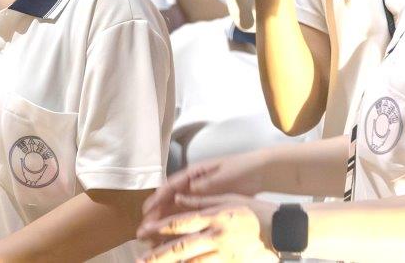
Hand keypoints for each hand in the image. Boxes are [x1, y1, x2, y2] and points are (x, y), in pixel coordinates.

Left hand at [139, 195, 278, 261]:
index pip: (180, 223)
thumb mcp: (229, 199)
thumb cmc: (254, 211)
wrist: (284, 231)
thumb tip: (177, 197)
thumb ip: (201, 201)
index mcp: (213, 217)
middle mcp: (216, 237)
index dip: (158, 228)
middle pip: (181, 248)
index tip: (142, 232)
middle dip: (158, 255)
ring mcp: (225, 254)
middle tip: (140, 259)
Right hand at [140, 150, 268, 225]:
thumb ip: (207, 182)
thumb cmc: (241, 168)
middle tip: (144, 229)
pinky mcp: (207, 203)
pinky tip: (175, 236)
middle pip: (170, 200)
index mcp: (193, 173)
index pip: (171, 186)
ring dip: (165, 221)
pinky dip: (181, 224)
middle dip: (156, 214)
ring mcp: (199, 194)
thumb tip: (190, 189)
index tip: (146, 211)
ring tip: (153, 236)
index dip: (157, 199)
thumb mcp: (224, 174)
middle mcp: (192, 184)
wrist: (260, 172)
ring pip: (177, 209)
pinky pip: (190, 214)